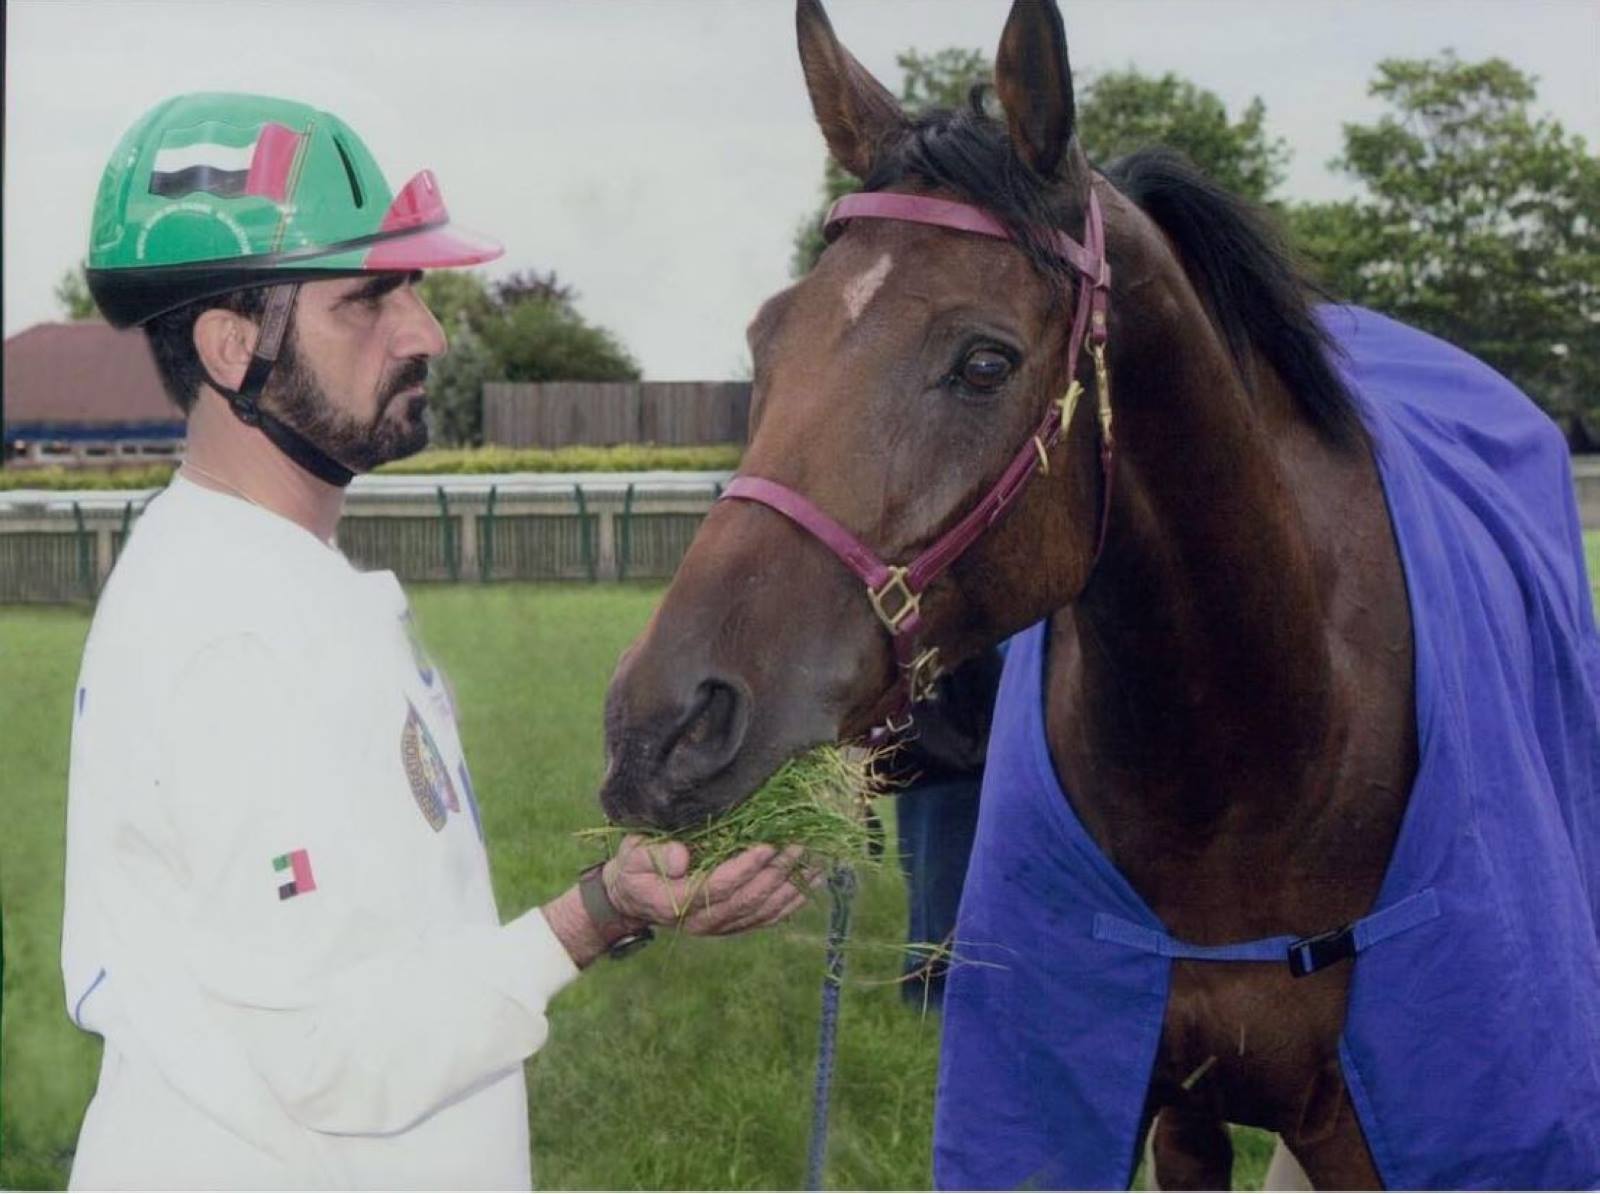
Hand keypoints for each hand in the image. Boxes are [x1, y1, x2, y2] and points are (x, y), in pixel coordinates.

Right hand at [605, 836, 819, 935]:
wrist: (633, 897)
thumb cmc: (633, 868)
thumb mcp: (632, 856)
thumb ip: (654, 855)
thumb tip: (682, 858)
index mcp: (678, 903)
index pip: (719, 886)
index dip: (745, 867)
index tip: (767, 845)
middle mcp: (703, 922)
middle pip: (748, 898)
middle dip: (777, 871)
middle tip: (800, 843)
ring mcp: (720, 927)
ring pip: (763, 910)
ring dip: (792, 886)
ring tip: (816, 861)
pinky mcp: (733, 925)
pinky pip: (767, 917)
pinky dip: (793, 901)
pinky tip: (813, 883)